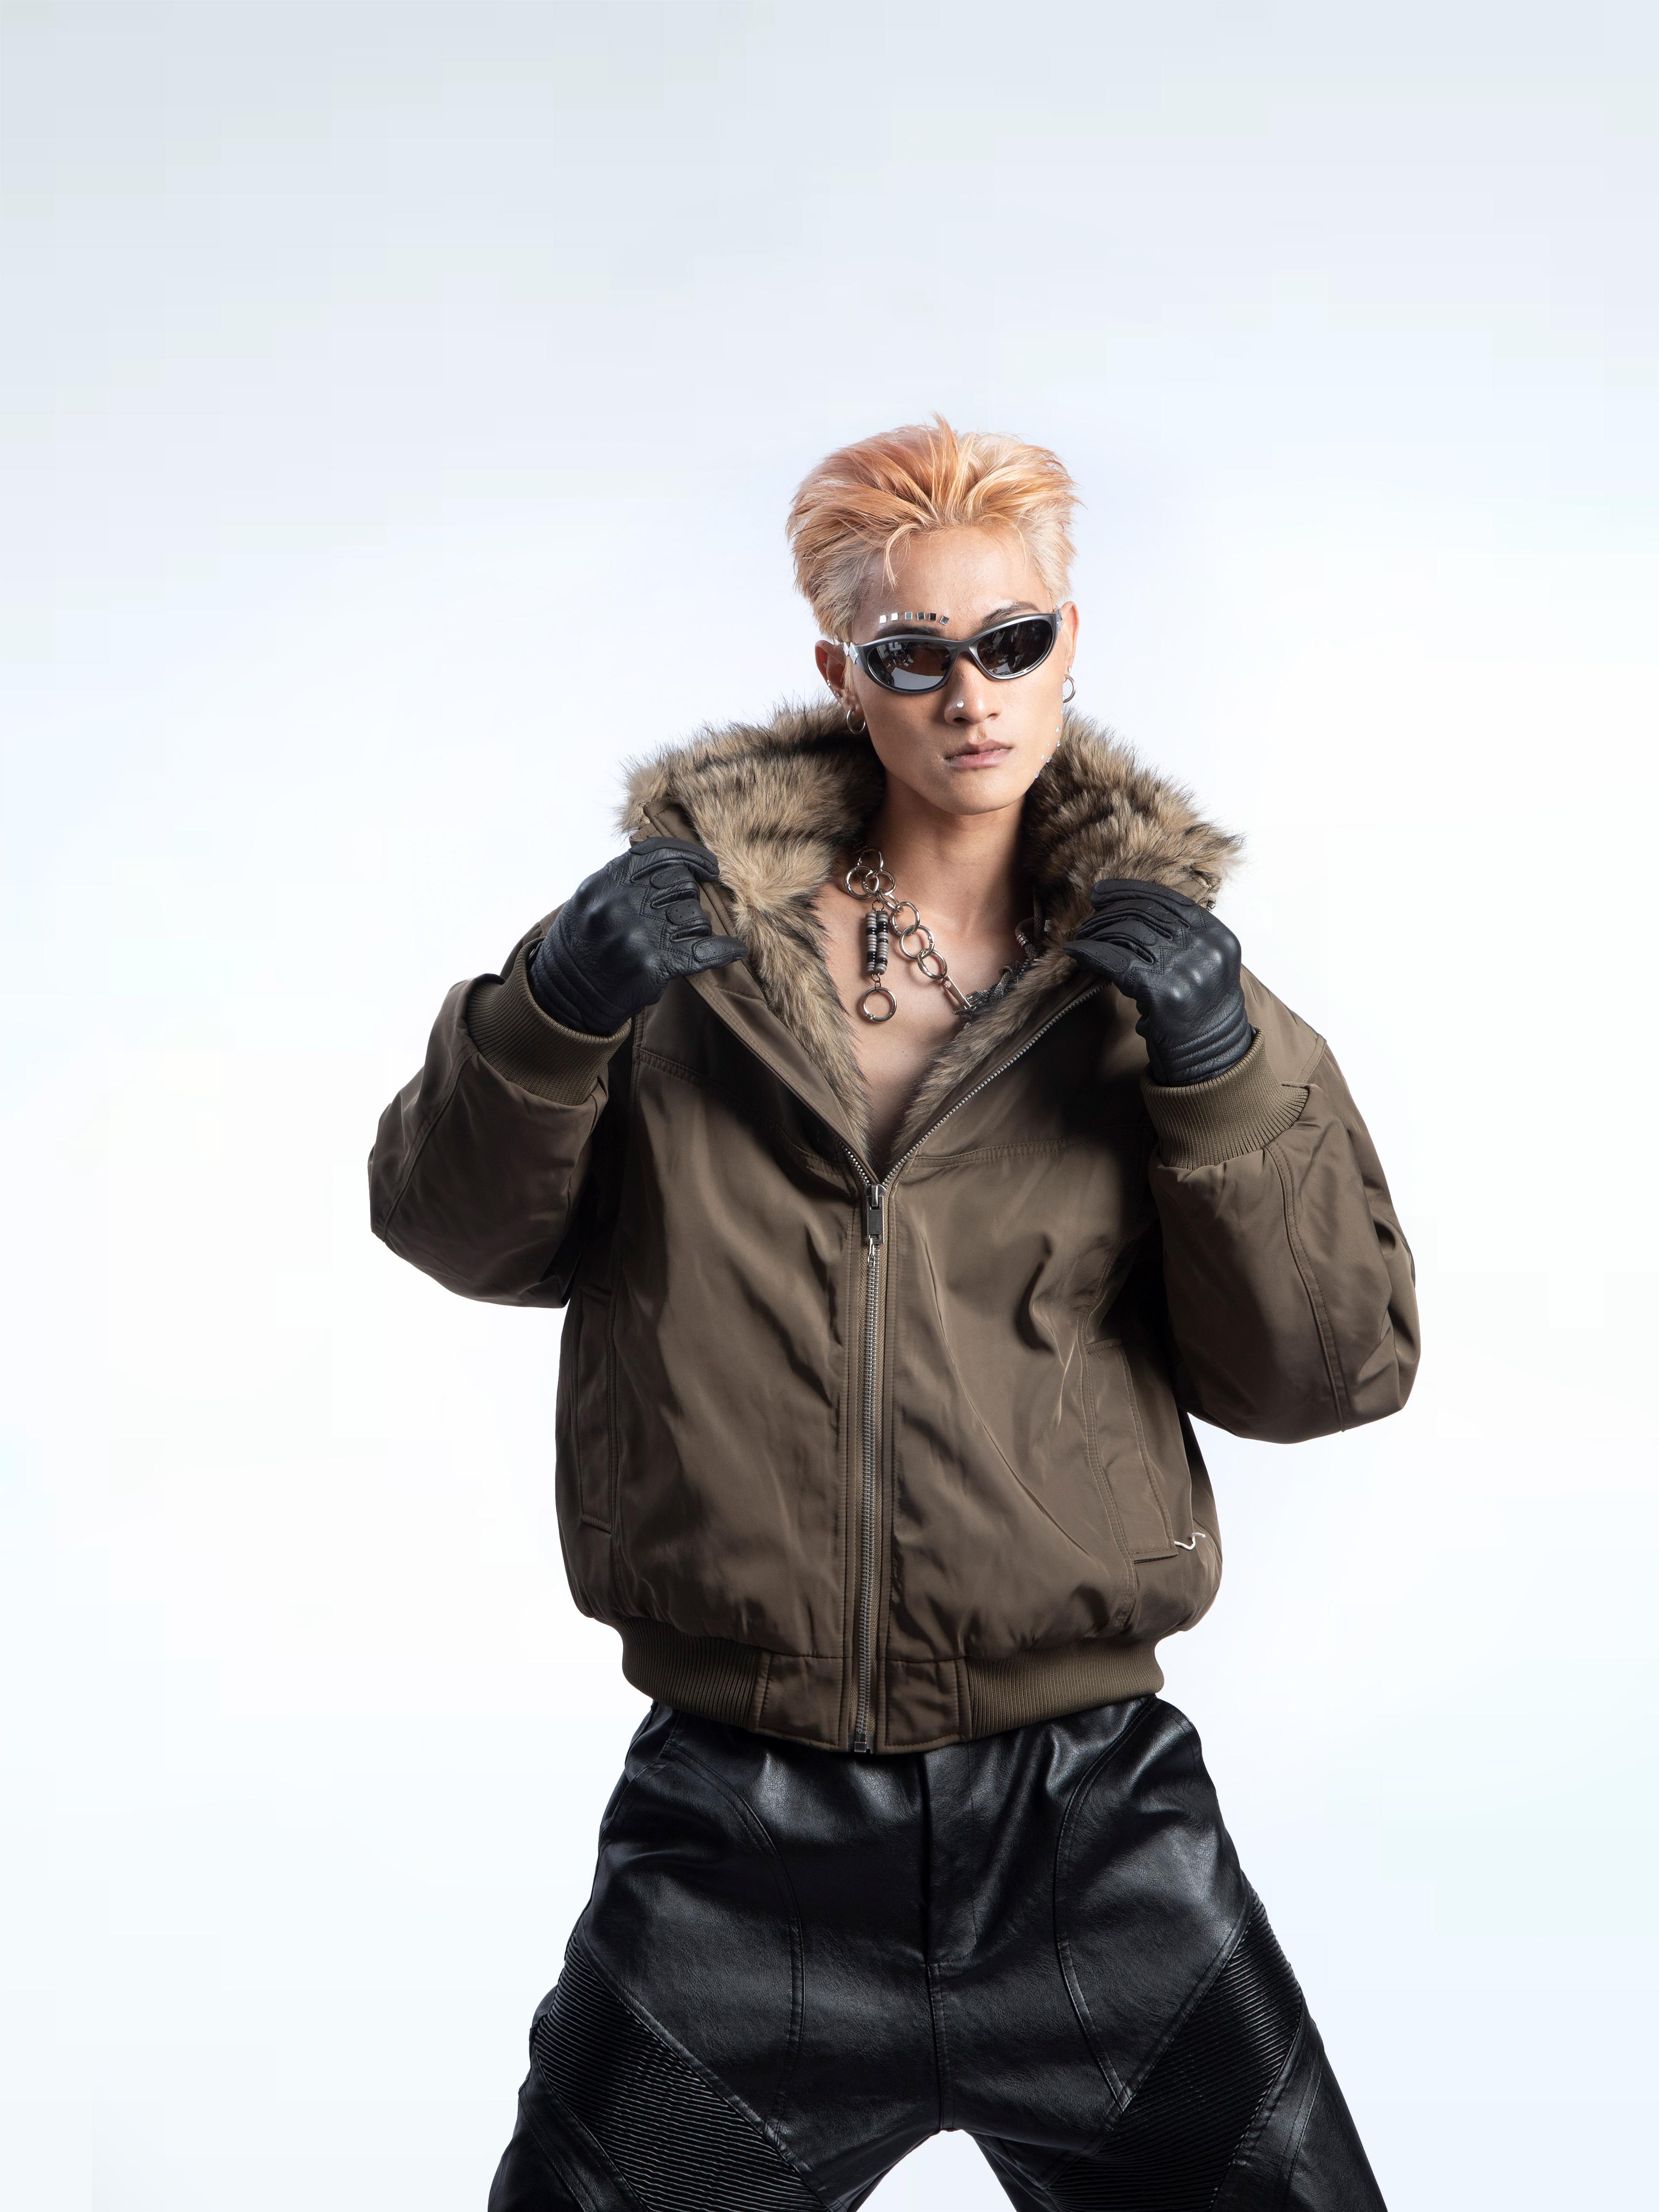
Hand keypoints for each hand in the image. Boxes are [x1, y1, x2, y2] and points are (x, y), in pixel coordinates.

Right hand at [528, 837, 746, 1035]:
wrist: (566, 992)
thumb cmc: (585, 943)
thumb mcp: (592, 897)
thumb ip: (626, 876)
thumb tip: (677, 863)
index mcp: (606, 881)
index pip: (661, 854)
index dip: (693, 858)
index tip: (710, 868)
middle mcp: (620, 903)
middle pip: (682, 885)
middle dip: (689, 900)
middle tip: (680, 917)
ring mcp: (636, 934)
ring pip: (695, 918)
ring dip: (695, 929)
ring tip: (680, 940)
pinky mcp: (652, 965)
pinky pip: (703, 951)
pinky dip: (724, 950)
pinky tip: (735, 950)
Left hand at [1064, 879, 1253, 1085]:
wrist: (1211, 1056)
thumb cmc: (1200, 1012)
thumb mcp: (1204, 965)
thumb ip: (1179, 938)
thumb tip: (1128, 913)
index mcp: (1217, 935)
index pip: (1168, 900)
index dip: (1130, 891)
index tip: (1102, 892)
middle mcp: (1205, 948)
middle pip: (1144, 914)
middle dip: (1109, 914)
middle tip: (1087, 921)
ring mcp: (1185, 970)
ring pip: (1127, 934)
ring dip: (1097, 933)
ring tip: (1081, 939)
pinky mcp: (1162, 992)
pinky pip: (1116, 961)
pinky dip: (1091, 953)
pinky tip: (1076, 952)